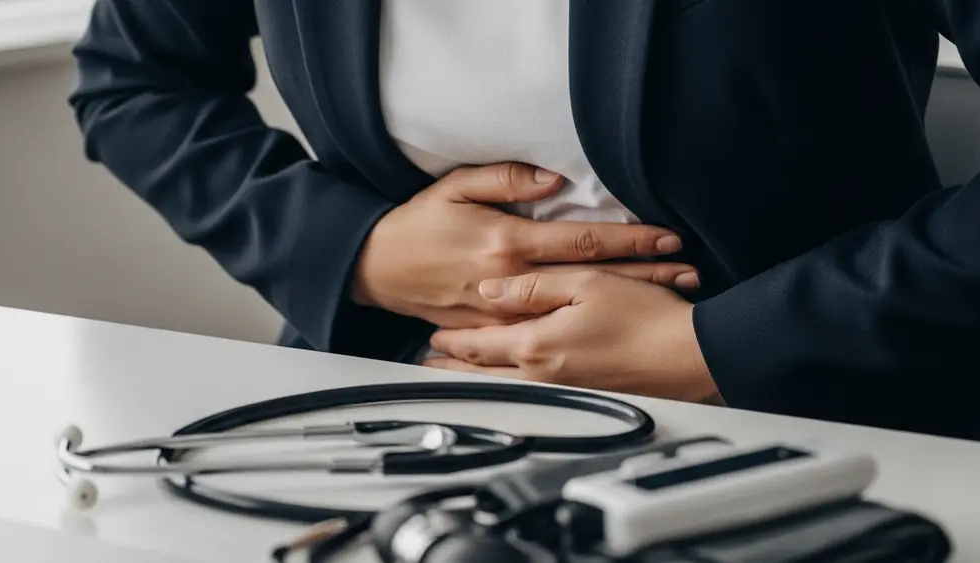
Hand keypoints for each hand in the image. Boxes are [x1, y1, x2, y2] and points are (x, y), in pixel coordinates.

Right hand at [352, 162, 700, 329]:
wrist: (378, 269)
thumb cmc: (417, 226)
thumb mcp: (455, 188)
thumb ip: (507, 180)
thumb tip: (556, 181)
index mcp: (506, 244)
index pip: (582, 241)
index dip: (629, 240)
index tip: (667, 238)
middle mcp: (510, 283)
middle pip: (591, 279)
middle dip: (644, 276)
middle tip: (688, 274)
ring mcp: (504, 314)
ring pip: (577, 312)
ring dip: (624, 304)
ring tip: (667, 301)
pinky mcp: (494, 332)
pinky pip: (546, 335)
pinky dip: (584, 331)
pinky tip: (614, 330)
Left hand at [427, 271, 721, 402]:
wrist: (687, 353)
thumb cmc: (644, 315)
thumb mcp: (584, 282)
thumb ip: (532, 286)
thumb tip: (491, 290)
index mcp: (536, 343)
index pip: (478, 344)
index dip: (451, 341)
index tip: (432, 338)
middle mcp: (543, 373)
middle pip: (484, 372)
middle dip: (454, 367)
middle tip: (429, 364)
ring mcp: (562, 389)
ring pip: (504, 389)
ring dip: (476, 382)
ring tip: (456, 378)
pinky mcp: (582, 395)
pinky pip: (531, 395)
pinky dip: (507, 391)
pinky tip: (506, 386)